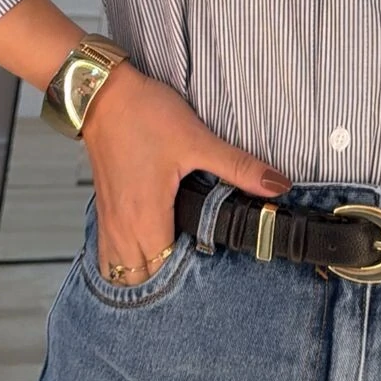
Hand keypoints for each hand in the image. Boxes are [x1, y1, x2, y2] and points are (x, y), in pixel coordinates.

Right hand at [80, 63, 290, 285]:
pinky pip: (108, 254)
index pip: (163, 272)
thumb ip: (238, 166)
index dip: (186, 280)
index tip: (211, 275)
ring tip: (174, 270)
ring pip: (120, 271)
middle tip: (199, 276)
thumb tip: (277, 184)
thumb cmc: (144, 115)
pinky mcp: (104, 209)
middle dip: (166, 286)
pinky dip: (125, 262)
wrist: (102, 94)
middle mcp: (122, 227)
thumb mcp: (197, 140)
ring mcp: (109, 220)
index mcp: (146, 217)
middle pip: (140, 280)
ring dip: (143, 277)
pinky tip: (145, 254)